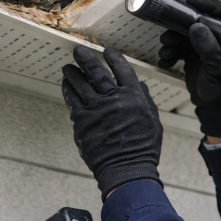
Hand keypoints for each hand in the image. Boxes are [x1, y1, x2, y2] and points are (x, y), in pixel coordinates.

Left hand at [62, 47, 162, 201]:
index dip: (114, 58)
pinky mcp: (82, 121)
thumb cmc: (143, 148)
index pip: (123, 70)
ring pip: (81, 85)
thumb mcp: (153, 122)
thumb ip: (146, 100)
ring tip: (67, 67)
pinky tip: (66, 85)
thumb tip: (141, 84)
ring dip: (73, 73)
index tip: (107, 51)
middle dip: (86, 59)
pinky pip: (72, 101)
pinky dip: (68, 91)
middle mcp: (114, 100)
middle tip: (78, 51)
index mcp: (134, 98)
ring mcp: (96, 110)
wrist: (126, 169)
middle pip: (97, 73)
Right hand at [158, 0, 220, 137]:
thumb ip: (209, 48)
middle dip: (182, 26)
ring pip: (187, 34)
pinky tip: (166, 60)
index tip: (191, 1)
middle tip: (169, 31)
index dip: (209, 5)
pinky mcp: (195, 54)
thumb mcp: (218, 69)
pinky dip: (171, 52)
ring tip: (166, 49)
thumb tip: (196, 26)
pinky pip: (180, 47)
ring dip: (173, 40)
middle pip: (200, 22)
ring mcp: (207, 46)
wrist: (215, 110)